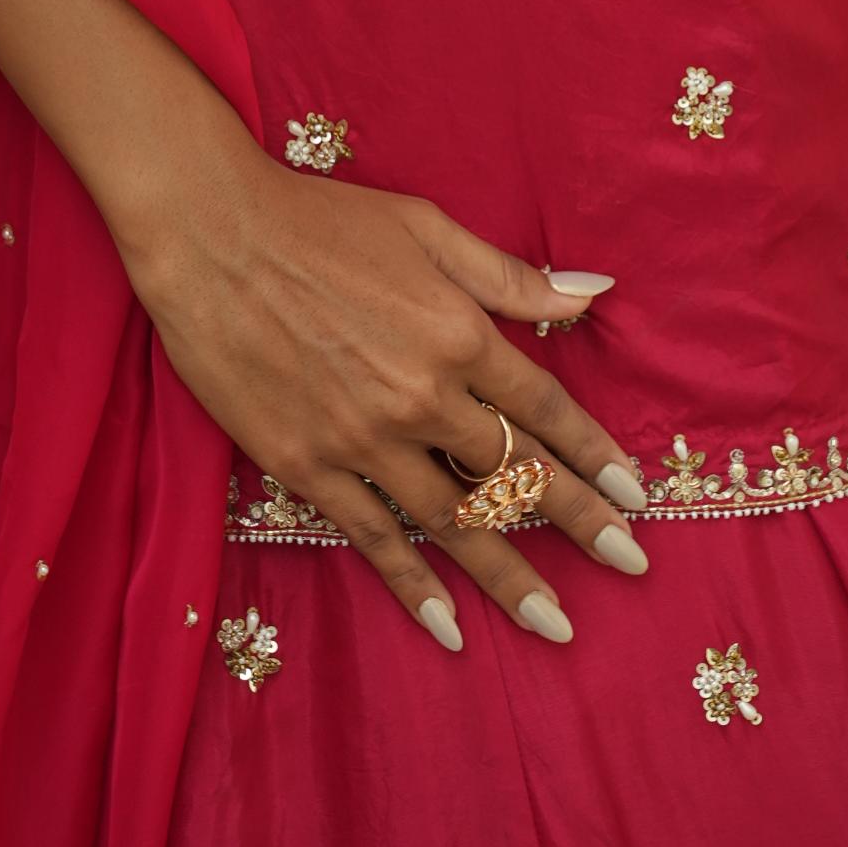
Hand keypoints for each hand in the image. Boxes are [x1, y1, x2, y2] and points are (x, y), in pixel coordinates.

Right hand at [116, 143, 652, 652]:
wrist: (210, 233)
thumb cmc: (321, 218)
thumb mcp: (426, 228)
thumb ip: (509, 275)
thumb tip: (596, 292)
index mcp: (457, 332)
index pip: (545, 409)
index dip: (596, 455)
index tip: (637, 498)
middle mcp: (421, 395)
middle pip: (514, 475)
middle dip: (579, 524)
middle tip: (632, 567)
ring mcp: (362, 439)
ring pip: (453, 523)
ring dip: (509, 576)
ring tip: (556, 624)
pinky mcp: (305, 465)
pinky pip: (372, 540)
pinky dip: (414, 587)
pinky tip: (449, 628)